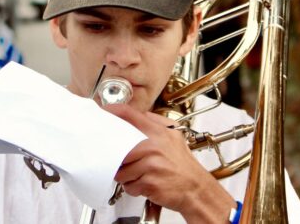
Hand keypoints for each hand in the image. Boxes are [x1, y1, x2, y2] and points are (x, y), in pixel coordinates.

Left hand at [107, 104, 235, 222]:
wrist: (196, 188)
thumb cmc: (183, 164)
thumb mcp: (173, 135)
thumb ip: (155, 122)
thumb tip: (137, 115)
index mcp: (156, 131)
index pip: (128, 114)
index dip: (112, 111)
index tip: (103, 113)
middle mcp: (151, 145)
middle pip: (118, 147)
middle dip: (116, 156)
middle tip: (122, 159)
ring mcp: (150, 164)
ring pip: (121, 170)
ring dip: (126, 175)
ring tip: (139, 174)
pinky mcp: (148, 182)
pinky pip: (129, 185)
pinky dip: (133, 187)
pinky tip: (144, 184)